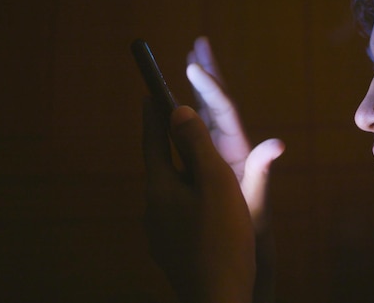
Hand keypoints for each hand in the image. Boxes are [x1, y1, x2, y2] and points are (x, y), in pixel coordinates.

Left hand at [142, 100, 254, 302]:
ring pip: (170, 189)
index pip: (152, 140)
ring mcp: (160, 231)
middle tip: (176, 117)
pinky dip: (189, 195)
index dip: (153, 114)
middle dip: (169, 139)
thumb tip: (177, 110)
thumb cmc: (222, 238)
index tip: (150, 91)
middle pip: (160, 164)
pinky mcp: (172, 248)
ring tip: (196, 158)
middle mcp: (153, 208)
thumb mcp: (215, 183)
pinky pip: (178, 210)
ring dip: (180, 169)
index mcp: (160, 187)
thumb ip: (196, 144)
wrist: (219, 297)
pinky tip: (204, 203)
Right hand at [186, 37, 284, 232]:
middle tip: (200, 43)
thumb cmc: (251, 223)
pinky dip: (183, 110)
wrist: (243, 244)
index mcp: (238, 146)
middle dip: (209, 72)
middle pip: (216, 100)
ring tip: (190, 58)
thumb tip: (278, 144)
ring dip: (197, 84)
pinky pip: (191, 129)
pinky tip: (173, 99)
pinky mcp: (203, 159)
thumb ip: (261, 170)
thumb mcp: (256, 197)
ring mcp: (215, 149)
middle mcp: (227, 142)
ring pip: (203, 110)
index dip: (210, 86)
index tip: (193, 65)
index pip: (224, 109)